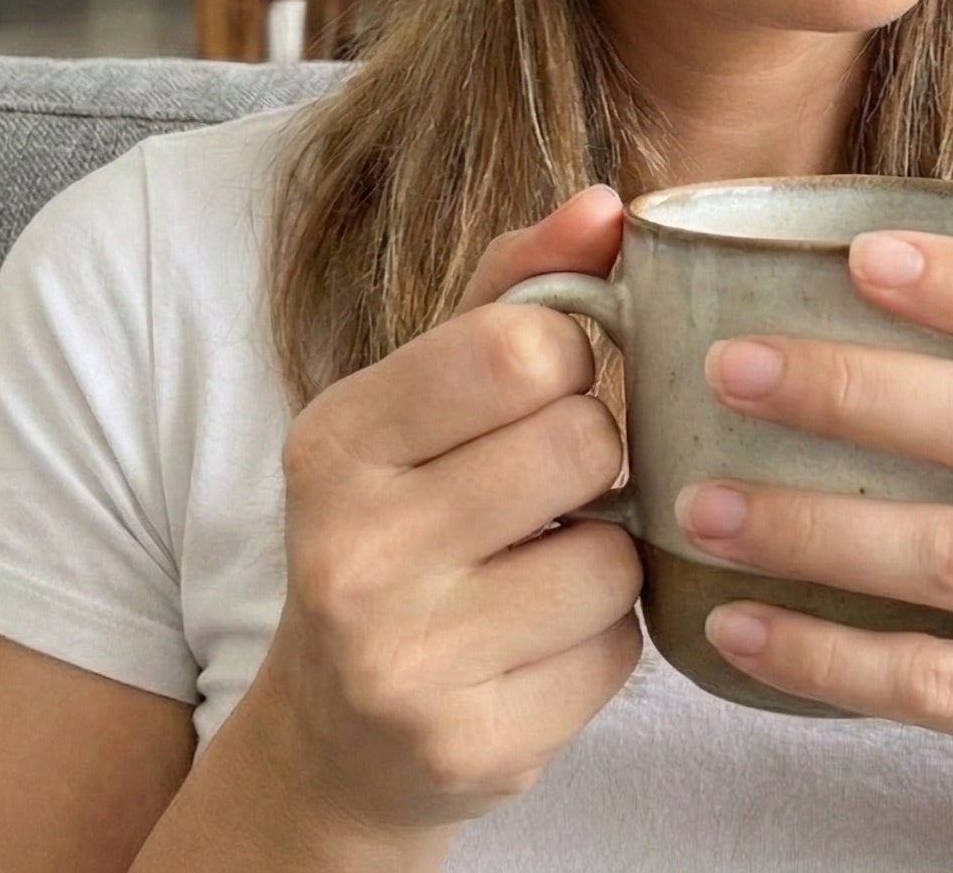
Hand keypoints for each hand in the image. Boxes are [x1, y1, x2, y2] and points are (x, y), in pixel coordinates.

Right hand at [247, 184, 643, 847]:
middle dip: (594, 456)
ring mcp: (404, 659)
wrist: (339, 730)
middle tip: (548, 486)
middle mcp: (350, 548)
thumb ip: (520, 285)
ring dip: (606, 554)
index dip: (570, 358)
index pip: (523, 345)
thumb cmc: (407, 518)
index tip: (544, 388)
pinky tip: (537, 641)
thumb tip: (609, 204)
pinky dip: (601, 641)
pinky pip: (617, 653)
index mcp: (335, 437)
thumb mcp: (431, 393)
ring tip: (541, 564)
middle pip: (580, 442)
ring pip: (614, 556)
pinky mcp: (470, 747)